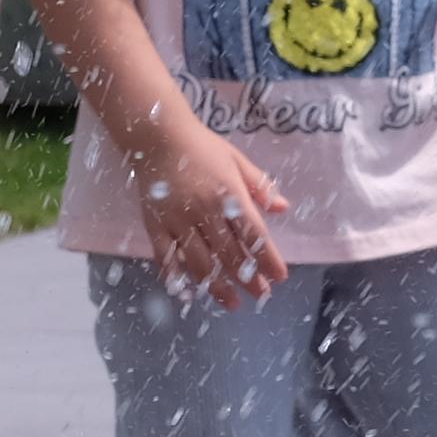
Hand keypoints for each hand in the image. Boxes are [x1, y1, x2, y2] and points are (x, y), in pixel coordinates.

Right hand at [133, 114, 292, 305]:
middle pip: (229, 254)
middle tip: (261, 295)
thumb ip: (259, 185)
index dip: (267, 258)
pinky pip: (166, 257)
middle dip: (247, 278)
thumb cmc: (201, 146)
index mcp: (228, 194)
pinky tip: (186, 292)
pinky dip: (175, 277)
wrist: (157, 135)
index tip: (280, 277)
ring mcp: (177, 221)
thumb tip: (282, 208)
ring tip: (231, 302)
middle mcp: (204, 212)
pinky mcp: (155, 224)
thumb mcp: (236, 160)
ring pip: (199, 262)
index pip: (253, 234)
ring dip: (216, 286)